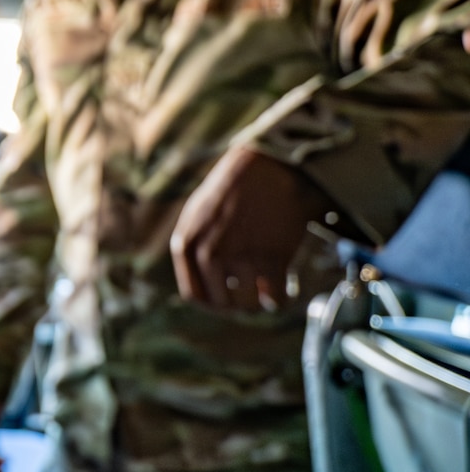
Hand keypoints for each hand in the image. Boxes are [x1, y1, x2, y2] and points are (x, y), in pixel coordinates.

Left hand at [171, 147, 336, 311]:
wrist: (270, 166)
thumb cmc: (235, 188)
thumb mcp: (197, 214)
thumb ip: (193, 246)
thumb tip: (198, 283)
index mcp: (185, 244)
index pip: (194, 296)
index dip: (213, 303)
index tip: (227, 301)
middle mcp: (208, 255)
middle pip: (222, 304)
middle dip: (239, 305)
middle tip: (253, 297)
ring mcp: (239, 259)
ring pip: (250, 306)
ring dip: (261, 303)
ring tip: (268, 290)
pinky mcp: (272, 260)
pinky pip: (276, 300)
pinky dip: (282, 301)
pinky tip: (286, 290)